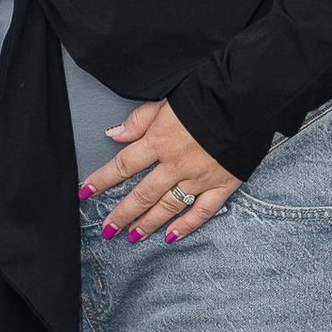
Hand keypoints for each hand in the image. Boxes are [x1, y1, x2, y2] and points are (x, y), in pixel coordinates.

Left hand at [82, 98, 239, 246]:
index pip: (122, 165)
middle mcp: (175, 163)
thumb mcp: (165, 100)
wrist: (246, 100)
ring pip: (168, 207)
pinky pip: (201, 212)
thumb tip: (114, 134)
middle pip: (142, 194)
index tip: (86, 192)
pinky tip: (172, 236)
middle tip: (108, 229)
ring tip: (133, 236)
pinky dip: (187, 226)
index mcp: (159, 141)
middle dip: (122, 214)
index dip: (101, 180)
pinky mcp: (222, 185)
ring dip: (148, 223)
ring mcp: (199, 177)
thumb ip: (139, 120)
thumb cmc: (206, 95)